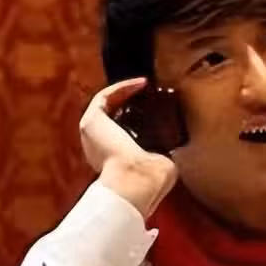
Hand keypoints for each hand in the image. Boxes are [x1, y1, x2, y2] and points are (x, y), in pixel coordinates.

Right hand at [79, 78, 177, 217]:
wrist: (135, 181)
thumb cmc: (149, 180)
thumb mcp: (160, 166)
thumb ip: (162, 157)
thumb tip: (173, 151)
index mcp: (112, 159)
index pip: (119, 133)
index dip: (134, 118)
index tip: (153, 110)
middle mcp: (97, 145)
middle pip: (110, 116)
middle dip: (127, 102)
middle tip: (147, 93)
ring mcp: (92, 132)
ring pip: (105, 104)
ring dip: (124, 92)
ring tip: (144, 85)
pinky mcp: (92, 121)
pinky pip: (104, 96)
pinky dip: (122, 88)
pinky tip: (140, 84)